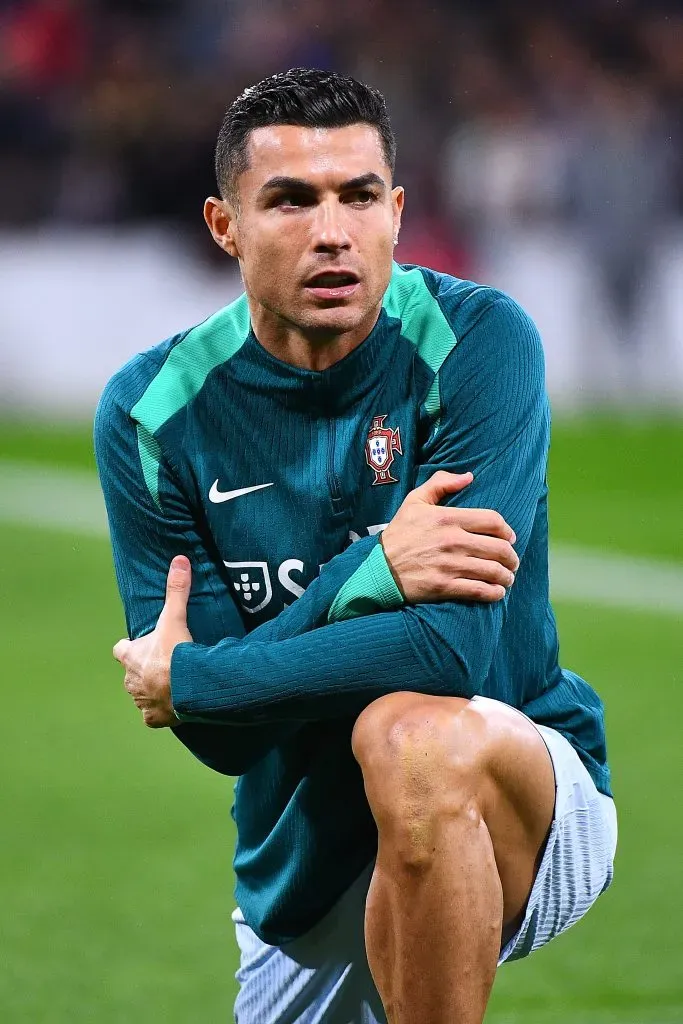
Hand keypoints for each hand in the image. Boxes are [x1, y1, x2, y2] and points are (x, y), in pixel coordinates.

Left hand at [113, 555, 193, 727]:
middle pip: (132, 673)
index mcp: (130, 657)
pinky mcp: (152, 719)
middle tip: (166, 664)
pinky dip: (160, 712)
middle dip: (145, 669)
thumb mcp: (174, 618)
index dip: (131, 647)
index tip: (144, 644)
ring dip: (153, 690)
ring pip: (141, 695)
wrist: (189, 689)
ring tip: (173, 684)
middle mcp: (130, 680)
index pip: (121, 649)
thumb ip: (176, 589)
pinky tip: (174, 706)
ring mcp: (140, 701)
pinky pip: (152, 716)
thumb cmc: (176, 653)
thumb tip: (179, 559)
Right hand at [381, 471, 518, 602]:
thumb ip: (441, 483)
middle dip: (511, 557)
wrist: (378, 568)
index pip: (493, 521)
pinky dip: (494, 593)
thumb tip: (468, 476)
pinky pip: (479, 590)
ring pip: (493, 571)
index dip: (508, 531)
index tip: (510, 538)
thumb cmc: (399, 533)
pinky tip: (497, 592)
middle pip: (499, 548)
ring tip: (507, 578)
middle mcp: (452, 541)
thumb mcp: (414, 501)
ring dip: (506, 576)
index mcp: (448, 517)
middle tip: (512, 562)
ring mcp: (450, 565)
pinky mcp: (445, 587)